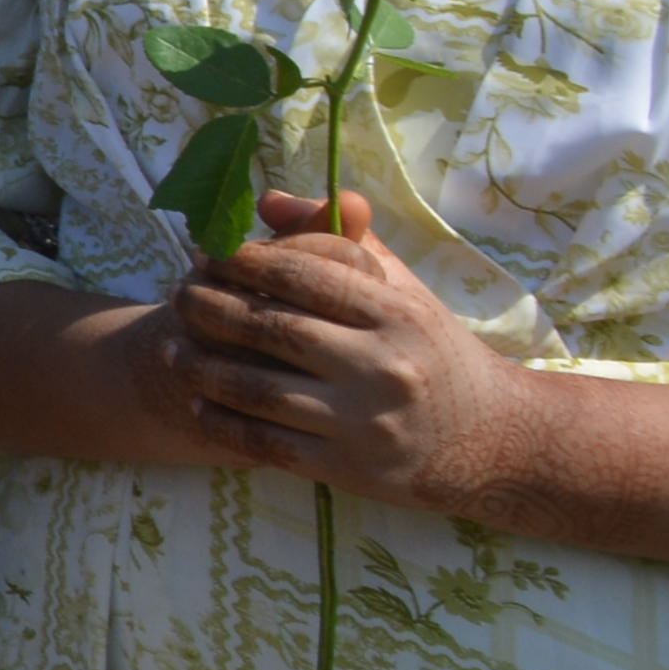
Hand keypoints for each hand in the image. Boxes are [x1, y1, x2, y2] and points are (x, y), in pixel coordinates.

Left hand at [174, 191, 524, 512]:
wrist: (496, 442)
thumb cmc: (435, 351)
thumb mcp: (404, 290)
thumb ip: (339, 241)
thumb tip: (268, 199)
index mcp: (398, 314)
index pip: (304, 275)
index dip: (243, 260)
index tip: (204, 252)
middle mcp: (383, 367)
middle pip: (273, 330)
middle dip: (212, 309)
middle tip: (176, 295)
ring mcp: (365, 423)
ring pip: (260, 391)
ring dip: (204, 367)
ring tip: (173, 349)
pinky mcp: (350, 470)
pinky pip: (268, 445)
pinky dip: (224, 423)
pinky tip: (198, 402)